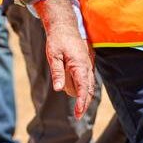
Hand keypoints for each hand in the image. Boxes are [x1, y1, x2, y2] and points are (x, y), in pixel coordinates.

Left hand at [34, 0, 94, 117]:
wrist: (65, 26)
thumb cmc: (57, 40)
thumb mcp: (53, 55)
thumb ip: (57, 72)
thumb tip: (59, 89)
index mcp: (79, 65)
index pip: (83, 87)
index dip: (81, 101)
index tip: (78, 113)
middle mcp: (87, 66)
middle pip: (89, 89)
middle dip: (84, 103)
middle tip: (77, 116)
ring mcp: (88, 65)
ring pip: (89, 85)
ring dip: (84, 96)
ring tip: (77, 108)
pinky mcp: (86, 64)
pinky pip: (87, 79)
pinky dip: (84, 88)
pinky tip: (78, 94)